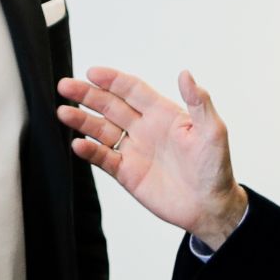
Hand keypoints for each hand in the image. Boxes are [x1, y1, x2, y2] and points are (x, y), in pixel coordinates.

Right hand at [57, 67, 248, 249]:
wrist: (211, 207)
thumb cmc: (216, 168)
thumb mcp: (213, 131)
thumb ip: (199, 102)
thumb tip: (186, 74)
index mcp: (163, 114)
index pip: (133, 90)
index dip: (113, 80)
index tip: (92, 73)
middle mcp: (145, 128)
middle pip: (110, 106)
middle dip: (88, 95)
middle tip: (65, 86)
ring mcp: (134, 150)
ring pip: (102, 130)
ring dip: (82, 121)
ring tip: (62, 112)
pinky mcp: (127, 173)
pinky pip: (104, 158)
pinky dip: (90, 151)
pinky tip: (78, 144)